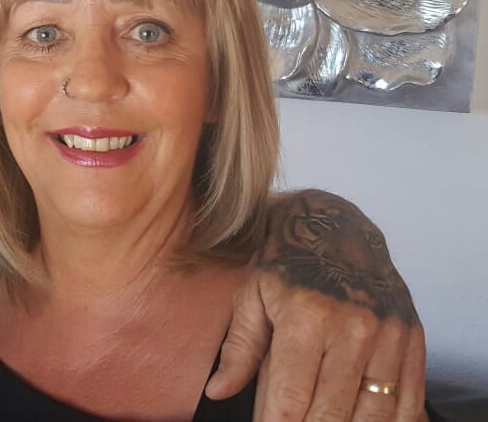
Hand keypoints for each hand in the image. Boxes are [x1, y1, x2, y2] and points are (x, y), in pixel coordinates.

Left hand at [205, 189, 425, 420]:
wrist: (336, 227)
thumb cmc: (287, 264)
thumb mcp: (251, 296)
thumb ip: (239, 349)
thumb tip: (218, 391)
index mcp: (305, 316)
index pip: (291, 396)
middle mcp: (351, 326)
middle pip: (332, 411)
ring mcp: (386, 334)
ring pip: (373, 412)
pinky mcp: (411, 338)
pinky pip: (408, 399)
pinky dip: (391, 421)